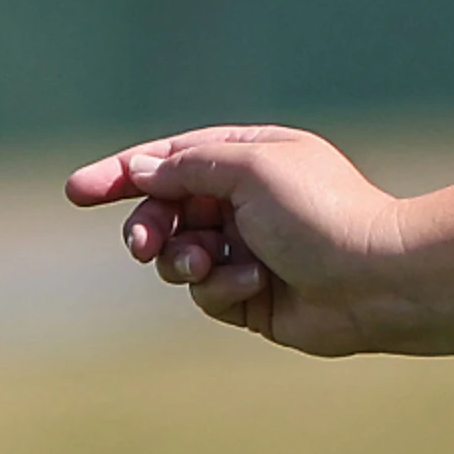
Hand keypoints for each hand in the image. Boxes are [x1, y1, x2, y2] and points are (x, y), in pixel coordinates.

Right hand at [63, 126, 411, 354]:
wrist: (377, 280)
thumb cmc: (322, 213)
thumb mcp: (250, 167)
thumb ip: (189, 165)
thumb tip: (142, 170)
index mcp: (252, 158)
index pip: (171, 160)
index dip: (121, 174)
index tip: (76, 192)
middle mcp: (249, 202)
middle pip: (165, 210)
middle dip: (148, 225)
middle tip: (143, 244)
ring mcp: (250, 249)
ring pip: (177, 255)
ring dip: (182, 259)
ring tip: (205, 262)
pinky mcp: (253, 295)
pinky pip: (206, 292)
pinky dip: (220, 287)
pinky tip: (253, 284)